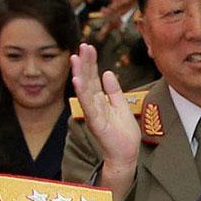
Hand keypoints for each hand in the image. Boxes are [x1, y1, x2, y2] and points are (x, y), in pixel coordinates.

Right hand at [71, 43, 140, 194]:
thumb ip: (114, 90)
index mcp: (100, 100)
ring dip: (79, 74)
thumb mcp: (121, 105)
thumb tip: (107, 72)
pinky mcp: (97, 122)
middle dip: (84, 63)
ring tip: (75, 58)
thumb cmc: (123, 134)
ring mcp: (94, 113)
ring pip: (85, 90)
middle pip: (88, 80)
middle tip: (82, 46)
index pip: (94, 77)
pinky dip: (82, 93)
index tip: (88, 47)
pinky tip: (78, 81)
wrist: (126, 154)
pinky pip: (89, 106)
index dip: (91, 62)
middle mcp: (94, 105)